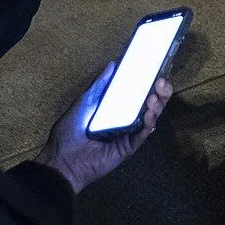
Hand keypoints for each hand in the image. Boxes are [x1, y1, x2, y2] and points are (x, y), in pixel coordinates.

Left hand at [31, 62, 174, 194]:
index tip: (157, 69)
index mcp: (116, 108)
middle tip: (161, 81)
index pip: (138, 93)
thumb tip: (112, 65)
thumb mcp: (83, 102)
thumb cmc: (69, 132)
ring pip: (150, 118)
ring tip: (154, 96)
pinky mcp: (128, 147)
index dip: (150, 82)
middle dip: (160, 92)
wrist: (62, 160)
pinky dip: (148, 123)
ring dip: (157, 105)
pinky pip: (142, 134)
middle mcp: (125, 120)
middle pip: (150, 104)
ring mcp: (128, 134)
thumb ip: (99, 85)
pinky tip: (149, 113)